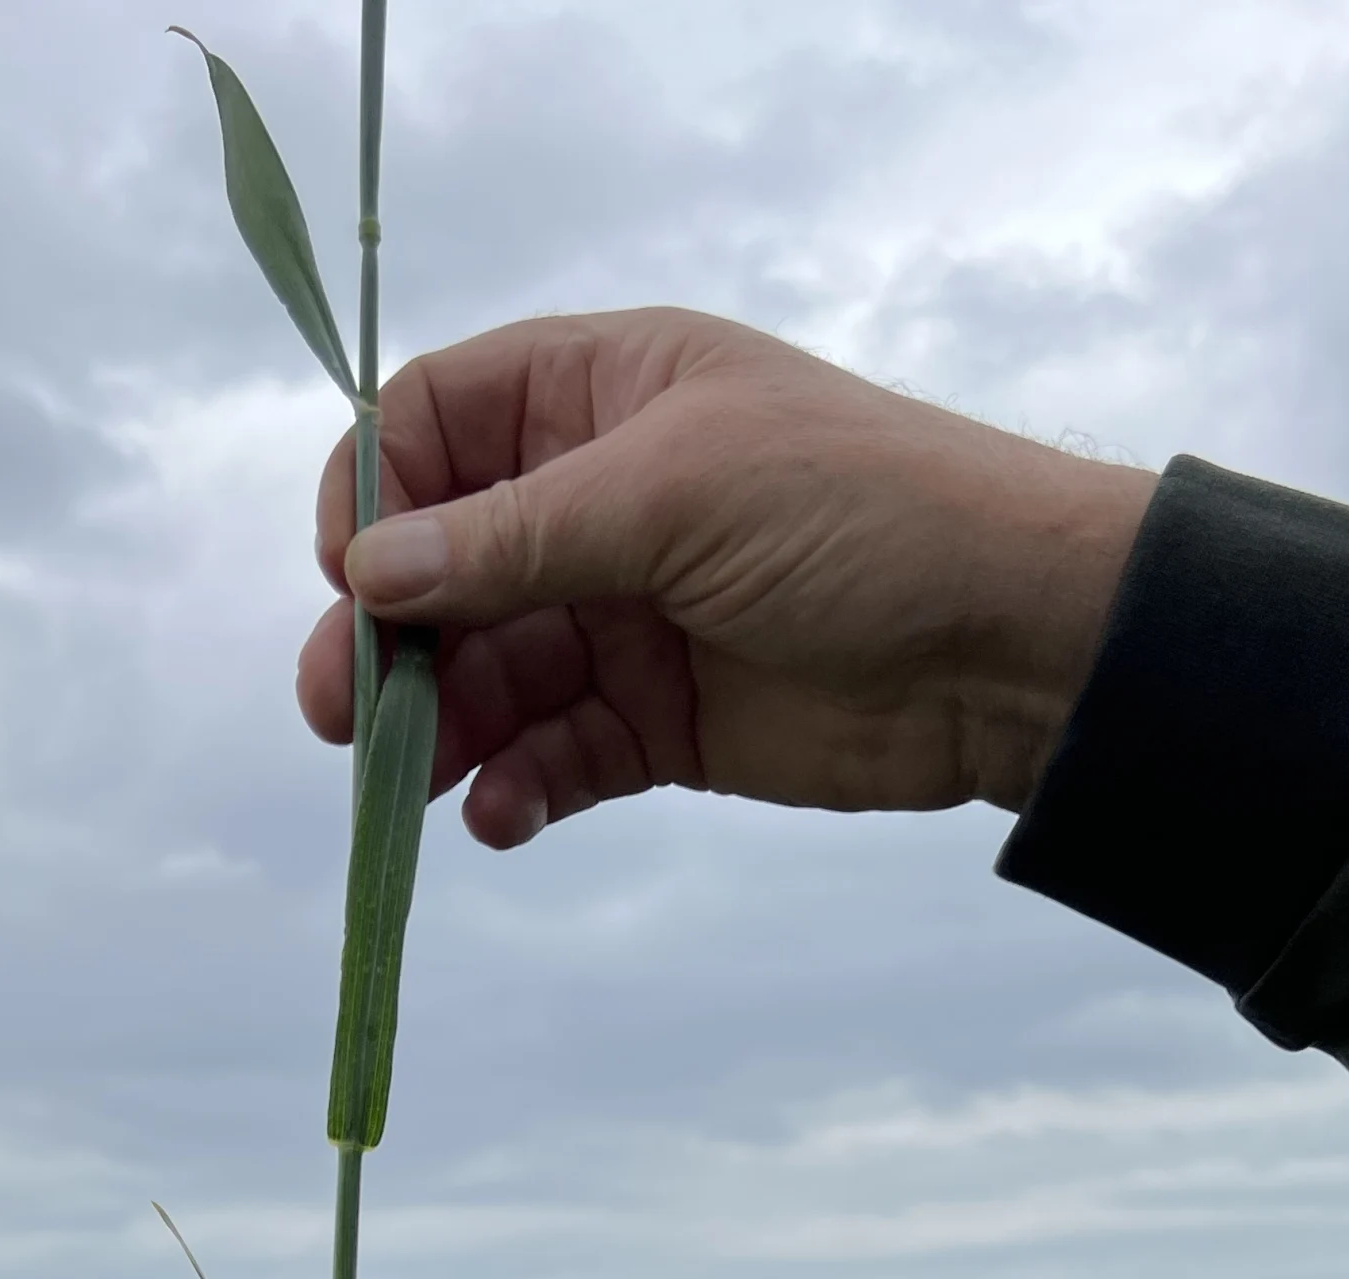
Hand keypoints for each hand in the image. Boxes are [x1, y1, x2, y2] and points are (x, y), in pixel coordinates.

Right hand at [297, 307, 1154, 847]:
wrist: (1009, 643)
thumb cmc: (862, 511)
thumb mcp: (674, 493)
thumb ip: (516, 538)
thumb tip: (373, 571)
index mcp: (605, 393)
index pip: (441, 420)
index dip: (380, 489)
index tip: (354, 570)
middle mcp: (602, 499)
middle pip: (446, 564)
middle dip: (387, 635)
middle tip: (339, 711)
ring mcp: (630, 617)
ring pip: (492, 673)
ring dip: (440, 725)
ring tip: (410, 780)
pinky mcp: (662, 723)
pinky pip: (556, 756)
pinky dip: (518, 787)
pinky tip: (500, 814)